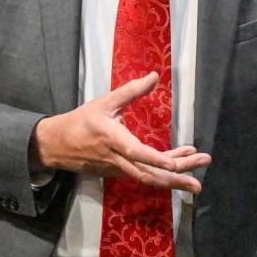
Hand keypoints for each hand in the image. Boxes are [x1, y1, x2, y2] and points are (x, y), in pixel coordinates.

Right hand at [31, 72, 209, 191]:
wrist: (57, 145)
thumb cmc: (83, 121)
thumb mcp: (105, 102)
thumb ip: (131, 90)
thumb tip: (155, 76)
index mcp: (113, 139)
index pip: (137, 153)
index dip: (156, 159)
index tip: (175, 165)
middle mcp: (118, 159)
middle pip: (149, 174)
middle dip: (176, 177)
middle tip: (199, 179)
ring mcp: (119, 170)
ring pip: (148, 178)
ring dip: (174, 180)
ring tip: (197, 181)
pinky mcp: (120, 173)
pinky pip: (144, 175)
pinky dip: (163, 172)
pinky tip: (180, 162)